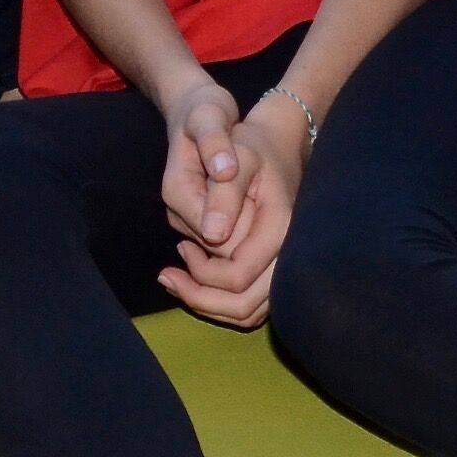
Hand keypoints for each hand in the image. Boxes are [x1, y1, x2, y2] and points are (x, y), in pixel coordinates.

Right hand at [156, 76, 253, 256]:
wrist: (198, 112)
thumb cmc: (206, 111)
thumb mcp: (211, 115)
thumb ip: (214, 142)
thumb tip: (223, 173)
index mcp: (178, 191)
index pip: (216, 236)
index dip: (246, 225)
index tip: (257, 193)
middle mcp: (177, 214)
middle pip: (222, 250)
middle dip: (249, 229)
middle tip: (257, 190)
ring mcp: (187, 221)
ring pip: (227, 250)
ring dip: (250, 228)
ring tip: (252, 192)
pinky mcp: (200, 224)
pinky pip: (230, 242)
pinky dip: (247, 226)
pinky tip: (250, 199)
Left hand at [161, 100, 308, 329]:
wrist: (277, 144)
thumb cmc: (252, 148)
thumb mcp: (237, 157)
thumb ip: (224, 195)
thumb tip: (211, 235)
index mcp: (281, 230)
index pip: (238, 275)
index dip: (202, 272)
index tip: (180, 248)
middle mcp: (288, 256)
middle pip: (244, 306)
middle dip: (200, 296)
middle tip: (168, 275)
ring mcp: (283, 267)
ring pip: (246, 312)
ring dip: (209, 302)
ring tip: (179, 276)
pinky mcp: (274, 270)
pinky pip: (249, 304)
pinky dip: (220, 300)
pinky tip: (196, 274)